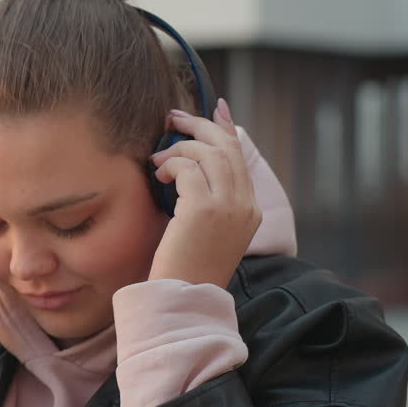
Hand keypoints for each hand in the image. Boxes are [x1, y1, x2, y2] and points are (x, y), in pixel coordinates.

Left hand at [148, 98, 261, 287]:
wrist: (183, 298)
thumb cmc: (185, 267)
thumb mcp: (205, 231)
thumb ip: (206, 200)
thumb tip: (190, 168)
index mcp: (249, 210)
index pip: (240, 157)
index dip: (226, 128)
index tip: (215, 108)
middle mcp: (244, 205)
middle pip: (226, 147)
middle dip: (199, 126)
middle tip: (173, 119)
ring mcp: (227, 206)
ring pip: (207, 152)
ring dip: (178, 148)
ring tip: (157, 159)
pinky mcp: (204, 209)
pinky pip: (188, 167)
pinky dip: (170, 164)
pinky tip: (158, 175)